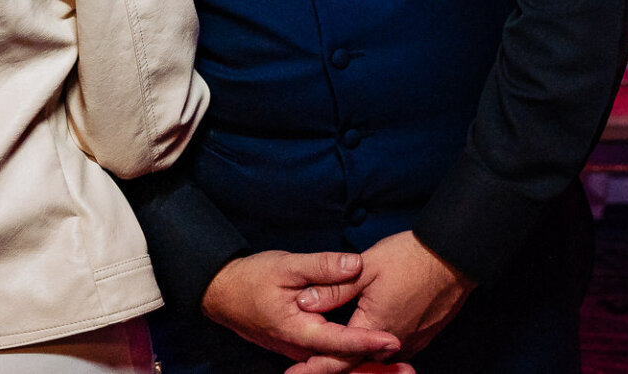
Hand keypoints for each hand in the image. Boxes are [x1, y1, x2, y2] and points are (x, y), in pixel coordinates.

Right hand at [201, 251, 404, 366]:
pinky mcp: (300, 345)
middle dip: (373, 362)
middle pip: (342, 360)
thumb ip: (323, 267)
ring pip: (336, 361)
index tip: (393, 340)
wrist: (222, 292)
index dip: (368, 341)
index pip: (340, 342)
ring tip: (398, 362)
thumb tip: (355, 264)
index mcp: (298, 331)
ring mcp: (299, 349)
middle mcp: (300, 348)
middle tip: (406, 362)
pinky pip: (328, 356)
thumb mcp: (287, 266)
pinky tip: (372, 353)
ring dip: (364, 362)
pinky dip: (350, 356)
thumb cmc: (252, 278)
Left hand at [289, 232, 472, 373]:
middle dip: (334, 363)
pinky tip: (367, 341)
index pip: (338, 358)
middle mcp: (394, 342)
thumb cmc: (410, 257)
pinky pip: (394, 351)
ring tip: (333, 353)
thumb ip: (334, 289)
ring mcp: (411, 341)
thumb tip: (304, 304)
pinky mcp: (422, 336)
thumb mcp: (365, 268)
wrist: (454, 255)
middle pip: (357, 362)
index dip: (313, 368)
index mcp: (374, 327)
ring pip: (376, 358)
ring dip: (357, 357)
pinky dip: (376, 350)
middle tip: (307, 365)